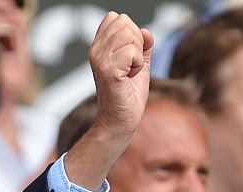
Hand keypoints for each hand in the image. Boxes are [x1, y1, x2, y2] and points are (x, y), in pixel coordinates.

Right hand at [88, 12, 152, 141]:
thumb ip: (144, 46)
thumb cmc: (127, 96)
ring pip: (130, 35)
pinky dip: (138, 65)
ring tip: (130, 72)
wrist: (119, 122)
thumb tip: (146, 31)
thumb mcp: (139, 65)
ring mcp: (100, 60)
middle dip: (137, 43)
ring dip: (138, 55)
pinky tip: (129, 78)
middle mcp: (96, 51)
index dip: (131, 32)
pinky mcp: (108, 70)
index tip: (130, 56)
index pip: (117, 18)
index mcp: (99, 47)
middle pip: (125, 22)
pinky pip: (132, 51)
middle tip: (131, 66)